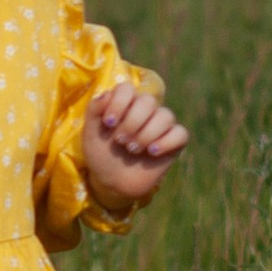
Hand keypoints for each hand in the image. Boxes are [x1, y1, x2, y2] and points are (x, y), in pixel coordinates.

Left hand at [80, 79, 188, 214]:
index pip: (127, 88)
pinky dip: (166, 142)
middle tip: (121, 141)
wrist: (112, 182)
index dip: (118, 103)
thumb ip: (94, 110)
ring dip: (147, 134)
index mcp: (125, 103)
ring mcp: (161, 126)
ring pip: (165, 116)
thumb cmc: (101, 154)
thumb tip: (106, 93)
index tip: (108, 123)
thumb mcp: (90, 133)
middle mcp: (145, 110)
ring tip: (133, 149)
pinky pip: (181, 133)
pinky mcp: (174, 143)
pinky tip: (151, 152)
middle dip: (132, 122)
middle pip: (148, 101)